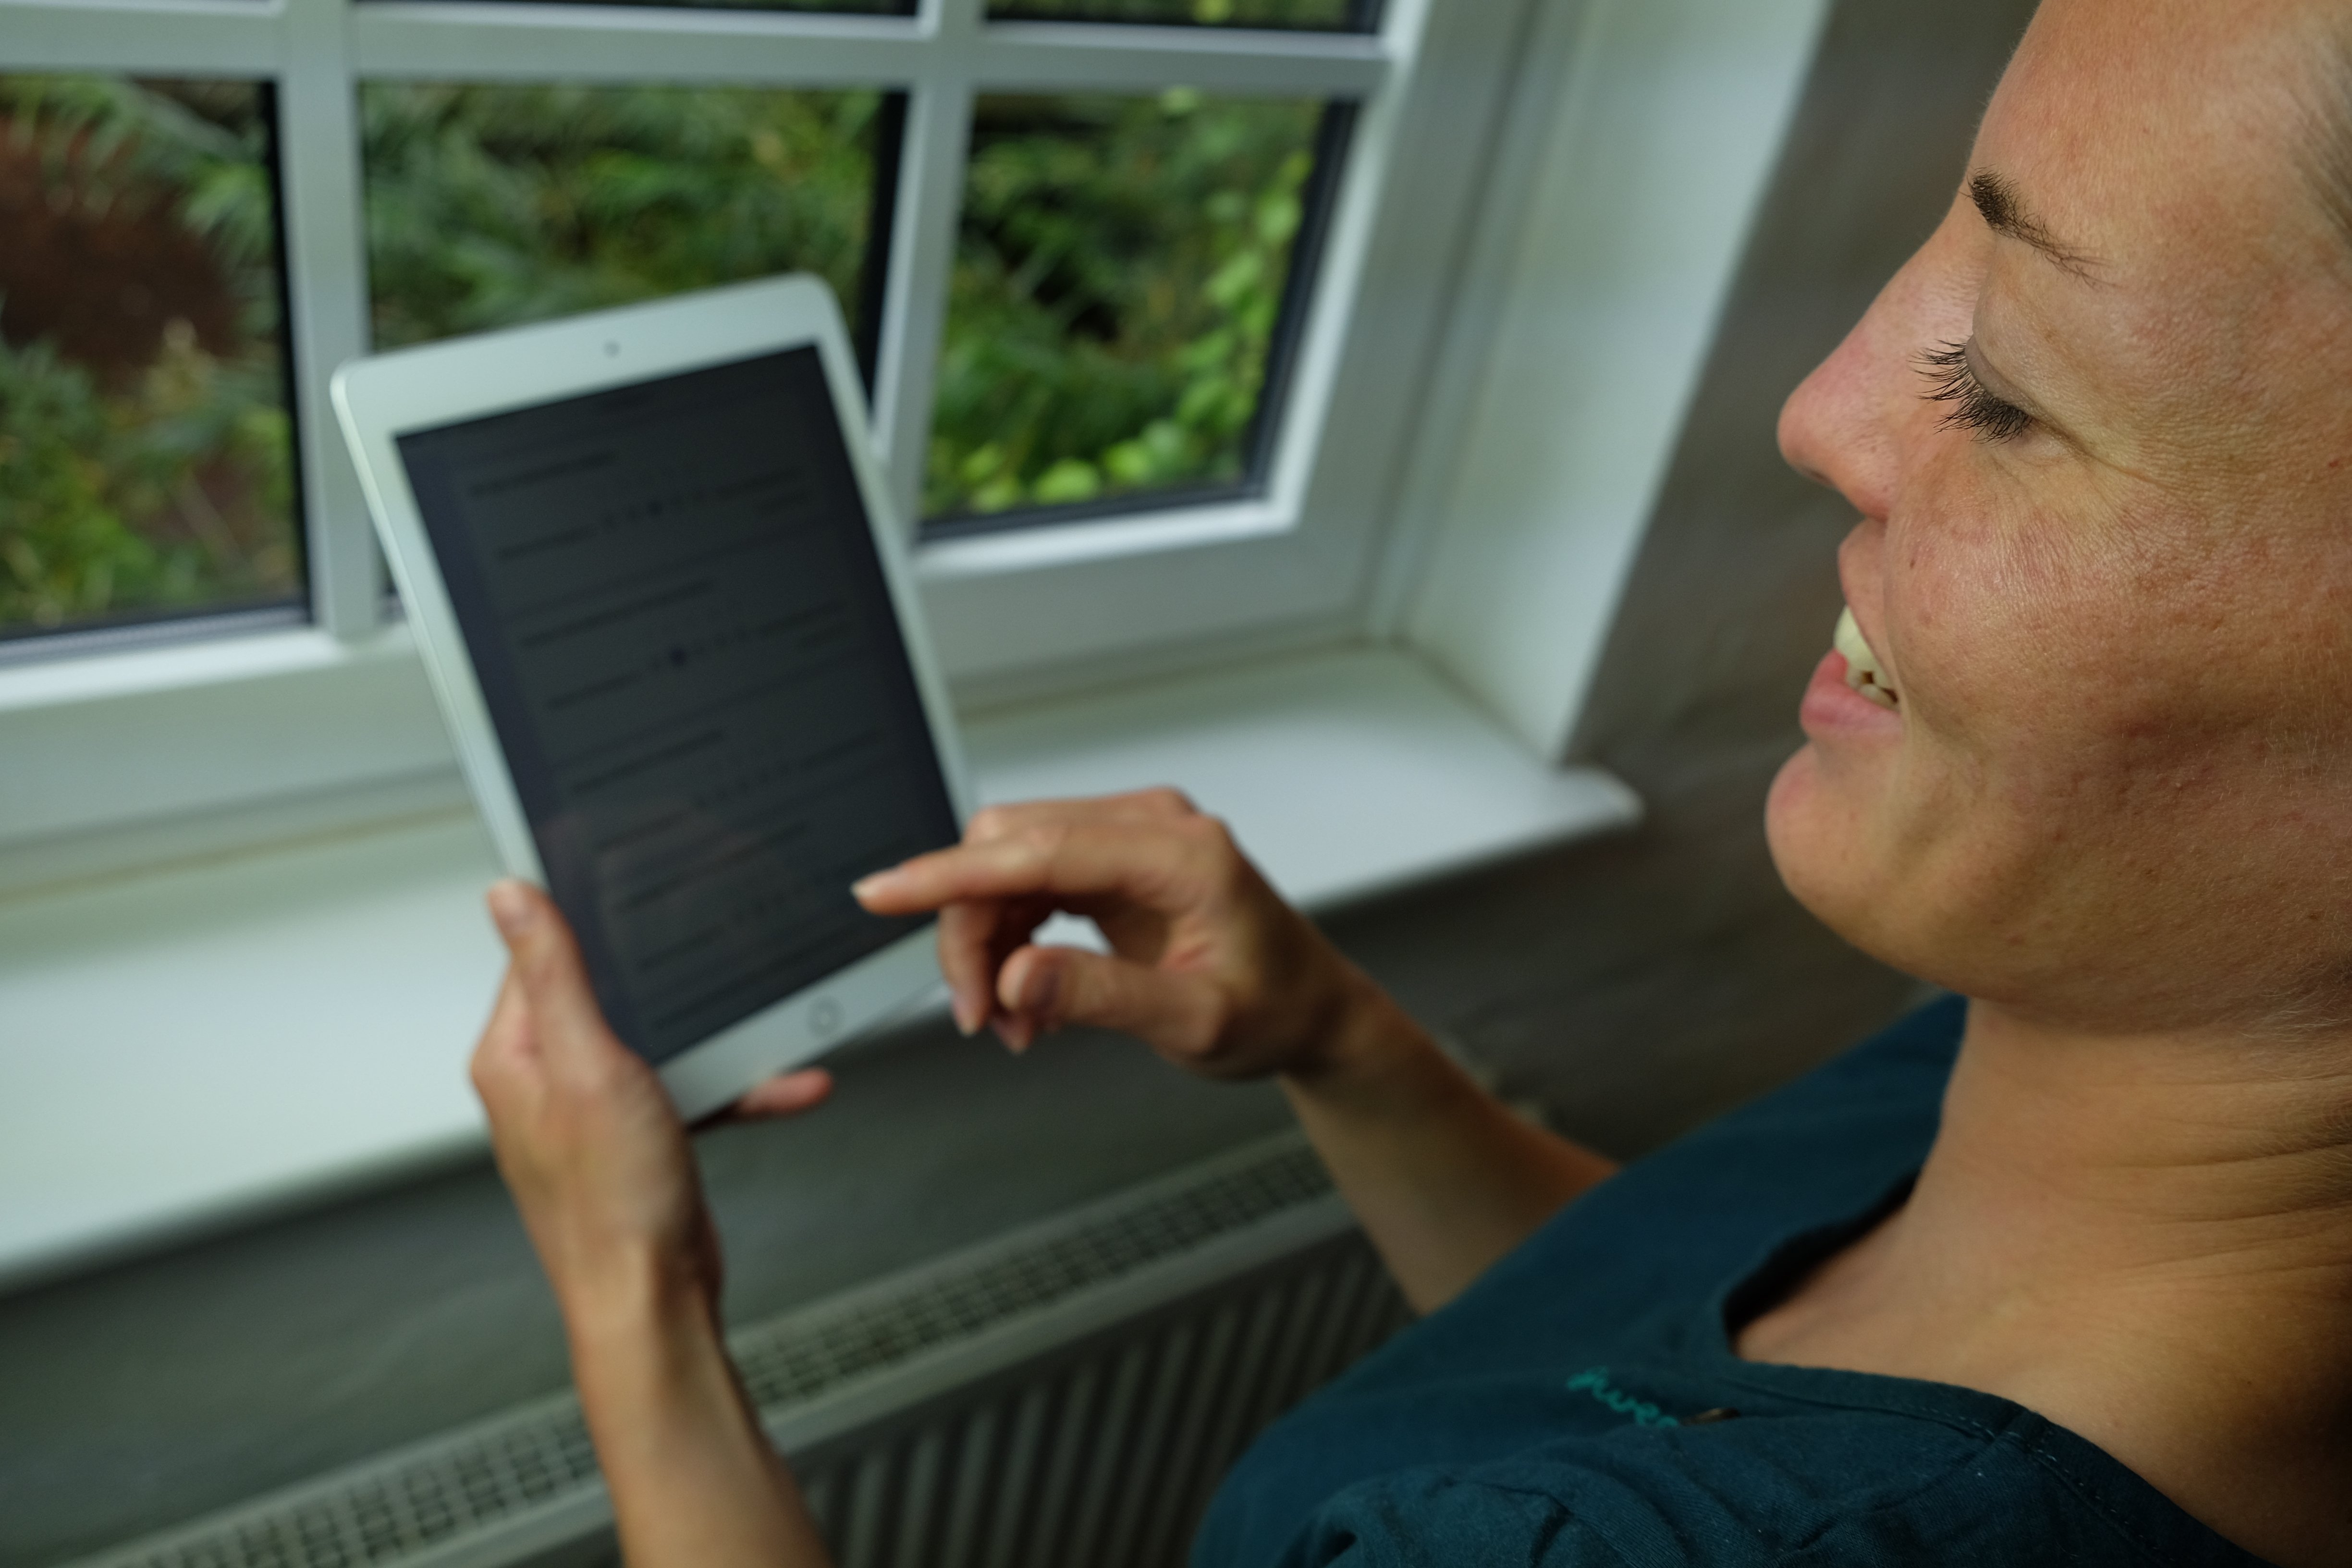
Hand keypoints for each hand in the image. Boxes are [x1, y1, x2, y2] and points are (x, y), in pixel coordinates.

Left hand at [470, 881, 831, 1323]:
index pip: (537, 958)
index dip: (584, 921)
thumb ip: (554, 975)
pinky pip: (692, 1087)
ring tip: (765, 1027)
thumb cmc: (611, 1206)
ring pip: (660, 1041)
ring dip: (718, 1037)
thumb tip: (509, 897)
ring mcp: (596, 1112)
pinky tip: (781, 1081)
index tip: (629, 890)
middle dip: (667, 980)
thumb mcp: (587, 1065)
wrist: (655, 1300)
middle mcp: (547, 1082)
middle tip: (710, 954)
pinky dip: (737, 1083)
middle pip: (607, 994)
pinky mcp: (641, 1137)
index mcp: (515, 1058)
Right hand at [850, 789, 1376, 1079]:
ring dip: (987, 943)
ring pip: (1009, 866)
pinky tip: (1023, 998)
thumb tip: (1013, 976)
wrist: (1311, 1010)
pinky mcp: (1114, 862)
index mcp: (1181, 852)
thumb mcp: (1195, 1023)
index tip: (883, 893)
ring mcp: (1131, 839)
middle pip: (1009, 849)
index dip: (951, 874)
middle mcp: (1151, 827)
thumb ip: (1101, 997)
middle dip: (970, 930)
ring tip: (1007, 1023)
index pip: (1038, 848)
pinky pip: (1030, 883)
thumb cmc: (1274, 1011)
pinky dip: (1010, 940)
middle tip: (977, 1015)